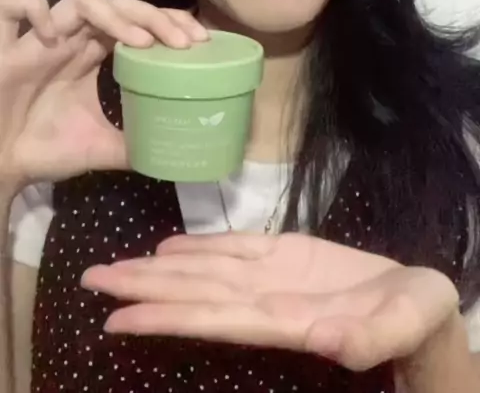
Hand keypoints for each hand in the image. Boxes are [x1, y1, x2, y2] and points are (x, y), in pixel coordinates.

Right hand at [0, 0, 207, 187]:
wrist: (0, 165)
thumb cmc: (43, 149)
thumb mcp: (98, 147)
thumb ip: (133, 144)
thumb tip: (174, 153)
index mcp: (92, 55)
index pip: (137, 21)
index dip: (168, 22)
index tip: (199, 43)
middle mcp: (72, 39)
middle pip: (120, 4)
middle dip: (156, 16)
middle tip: (184, 42)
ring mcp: (41, 38)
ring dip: (116, 14)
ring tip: (141, 43)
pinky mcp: (6, 47)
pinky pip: (14, 6)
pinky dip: (36, 10)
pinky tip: (54, 36)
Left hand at [81, 231, 458, 371]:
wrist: (420, 303)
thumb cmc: (415, 318)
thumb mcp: (403, 325)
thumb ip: (368, 337)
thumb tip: (328, 341)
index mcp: (285, 320)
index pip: (212, 318)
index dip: (165, 316)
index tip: (117, 317)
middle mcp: (266, 300)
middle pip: (193, 294)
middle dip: (141, 289)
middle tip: (89, 281)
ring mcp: (272, 276)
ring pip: (204, 270)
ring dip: (157, 268)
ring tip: (114, 267)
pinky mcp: (285, 255)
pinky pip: (233, 248)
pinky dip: (199, 246)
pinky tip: (169, 247)